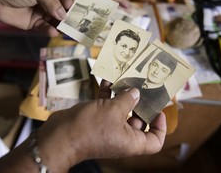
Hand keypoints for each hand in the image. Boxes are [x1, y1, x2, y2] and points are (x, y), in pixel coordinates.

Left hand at [0, 0, 72, 35]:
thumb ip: (50, 0)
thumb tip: (63, 14)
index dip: (68, 0)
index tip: (70, 6)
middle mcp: (46, 1)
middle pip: (62, 9)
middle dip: (68, 15)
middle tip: (74, 22)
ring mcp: (41, 13)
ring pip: (55, 20)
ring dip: (61, 25)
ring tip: (66, 29)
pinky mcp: (34, 23)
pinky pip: (45, 28)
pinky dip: (50, 30)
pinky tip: (53, 31)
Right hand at [37, 80, 166, 170]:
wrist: (59, 136)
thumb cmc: (89, 128)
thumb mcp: (113, 111)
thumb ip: (127, 100)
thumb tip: (136, 93)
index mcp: (131, 141)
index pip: (155, 141)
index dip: (160, 127)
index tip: (158, 111)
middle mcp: (122, 136)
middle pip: (139, 121)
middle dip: (141, 104)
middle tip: (143, 86)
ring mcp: (108, 127)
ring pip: (121, 111)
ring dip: (123, 95)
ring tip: (127, 78)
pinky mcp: (96, 119)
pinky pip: (106, 106)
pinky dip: (108, 94)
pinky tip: (107, 79)